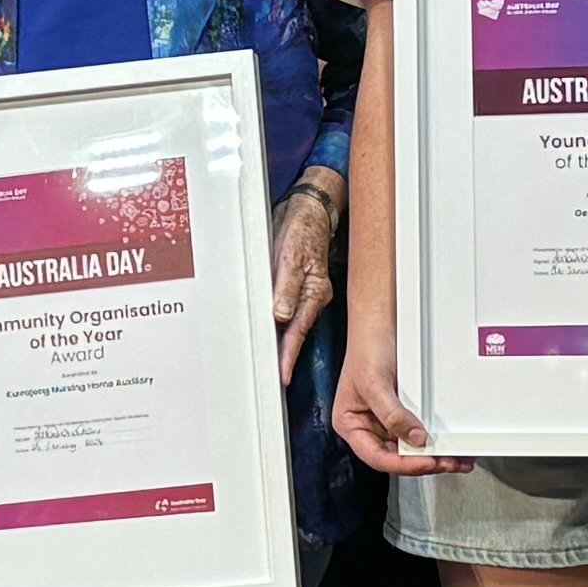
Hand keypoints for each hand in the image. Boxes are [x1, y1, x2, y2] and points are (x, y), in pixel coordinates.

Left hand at [269, 186, 339, 385]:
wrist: (308, 210)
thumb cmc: (302, 228)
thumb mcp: (291, 254)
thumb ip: (286, 286)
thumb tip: (281, 315)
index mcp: (315, 291)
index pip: (299, 329)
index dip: (289, 353)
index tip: (283, 373)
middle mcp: (312, 295)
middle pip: (296, 331)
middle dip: (286, 354)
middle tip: (277, 377)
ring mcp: (304, 291)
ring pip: (291, 322)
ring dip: (282, 340)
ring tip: (273, 363)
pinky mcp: (294, 285)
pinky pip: (287, 309)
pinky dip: (279, 323)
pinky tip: (272, 333)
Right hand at [333, 318, 437, 482]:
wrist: (381, 323)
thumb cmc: (367, 348)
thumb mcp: (375, 383)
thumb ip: (392, 414)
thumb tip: (415, 438)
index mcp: (351, 425)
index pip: (377, 456)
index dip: (402, 464)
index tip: (425, 462)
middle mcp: (368, 426)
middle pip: (396, 456)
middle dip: (424, 462)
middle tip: (448, 462)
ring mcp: (387, 420)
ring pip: (410, 448)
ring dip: (434, 455)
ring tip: (456, 459)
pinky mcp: (403, 412)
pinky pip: (419, 432)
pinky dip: (434, 440)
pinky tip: (449, 444)